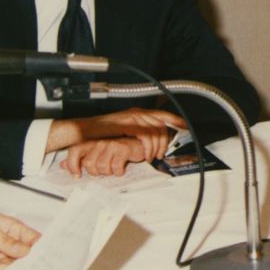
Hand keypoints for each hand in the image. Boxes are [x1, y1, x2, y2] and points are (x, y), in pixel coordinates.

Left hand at [0, 212, 40, 269]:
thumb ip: (4, 240)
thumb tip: (25, 250)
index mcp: (15, 232)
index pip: (35, 241)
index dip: (39, 249)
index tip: (33, 256)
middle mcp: (11, 248)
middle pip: (23, 261)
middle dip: (12, 264)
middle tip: (0, 261)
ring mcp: (0, 261)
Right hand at [47, 108, 185, 159]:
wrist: (83, 132)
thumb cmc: (100, 134)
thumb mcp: (124, 133)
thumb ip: (138, 133)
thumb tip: (152, 141)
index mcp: (138, 113)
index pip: (162, 114)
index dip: (176, 120)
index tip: (185, 127)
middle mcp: (137, 113)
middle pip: (161, 125)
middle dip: (164, 142)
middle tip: (159, 154)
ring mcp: (132, 117)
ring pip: (155, 131)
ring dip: (156, 147)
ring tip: (150, 157)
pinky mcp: (127, 124)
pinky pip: (145, 134)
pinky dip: (148, 146)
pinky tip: (144, 154)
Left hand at [62, 137, 151, 176]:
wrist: (140, 141)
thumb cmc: (118, 147)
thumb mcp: (96, 152)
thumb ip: (79, 158)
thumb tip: (63, 165)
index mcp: (91, 140)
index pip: (74, 151)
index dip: (72, 165)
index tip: (77, 174)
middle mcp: (100, 141)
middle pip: (89, 164)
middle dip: (96, 172)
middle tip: (103, 170)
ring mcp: (111, 144)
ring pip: (102, 167)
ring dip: (109, 172)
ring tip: (114, 168)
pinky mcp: (123, 148)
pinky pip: (116, 167)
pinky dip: (119, 171)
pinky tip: (122, 168)